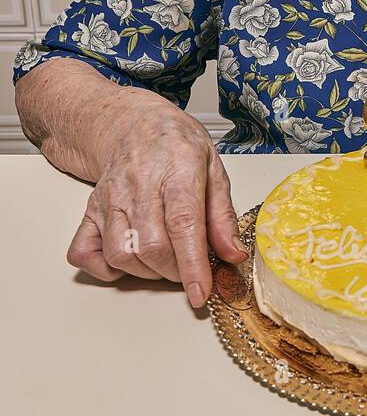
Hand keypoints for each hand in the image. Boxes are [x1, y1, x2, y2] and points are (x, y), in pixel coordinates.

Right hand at [66, 95, 246, 307]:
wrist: (133, 123)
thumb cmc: (176, 145)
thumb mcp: (213, 169)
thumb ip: (223, 216)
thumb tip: (234, 255)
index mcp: (177, 169)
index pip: (183, 224)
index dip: (192, 264)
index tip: (201, 292)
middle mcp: (139, 185)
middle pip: (152, 246)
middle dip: (175, 271)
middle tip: (189, 267)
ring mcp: (110, 199)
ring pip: (120, 254)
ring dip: (146, 272)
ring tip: (164, 260)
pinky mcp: (90, 210)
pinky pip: (84, 253)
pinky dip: (105, 268)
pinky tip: (130, 259)